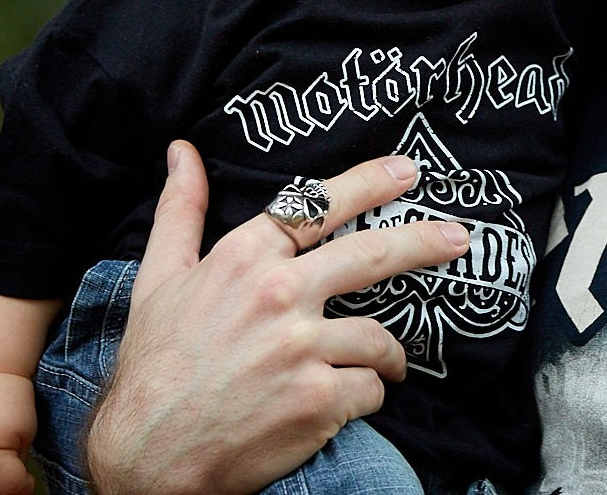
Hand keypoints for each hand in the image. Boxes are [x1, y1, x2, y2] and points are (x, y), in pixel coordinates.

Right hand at [84, 141, 469, 494]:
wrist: (146, 456)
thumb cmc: (152, 366)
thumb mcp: (157, 279)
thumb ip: (180, 211)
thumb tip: (182, 151)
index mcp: (245, 259)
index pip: (319, 205)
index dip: (370, 183)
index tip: (408, 171)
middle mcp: (280, 296)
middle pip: (374, 255)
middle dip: (427, 242)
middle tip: (460, 238)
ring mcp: (303, 350)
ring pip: (379, 338)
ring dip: (388, 355)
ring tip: (386, 365)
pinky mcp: (319, 402)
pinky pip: (370, 389)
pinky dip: (366, 396)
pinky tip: (347, 403)